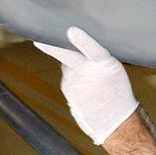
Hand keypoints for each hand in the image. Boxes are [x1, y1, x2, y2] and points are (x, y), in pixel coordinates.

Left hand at [36, 27, 138, 144]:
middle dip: (50, 47)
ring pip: (68, 66)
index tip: (72, 31)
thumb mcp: (114, 70)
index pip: (93, 50)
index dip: (83, 40)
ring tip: (90, 78)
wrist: (116, 123)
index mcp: (105, 65)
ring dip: (74, 66)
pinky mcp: (67, 92)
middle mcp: (87, 74)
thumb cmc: (118, 93)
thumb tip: (76, 47)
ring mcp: (74, 84)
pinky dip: (74, 79)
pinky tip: (86, 88)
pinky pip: (68, 78)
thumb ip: (97, 57)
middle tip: (37, 41)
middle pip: (66, 56)